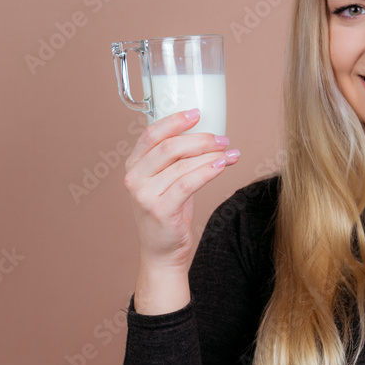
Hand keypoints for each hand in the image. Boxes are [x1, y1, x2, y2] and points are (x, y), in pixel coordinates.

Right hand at [123, 108, 238, 272]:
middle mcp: (134, 178)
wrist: (161, 252)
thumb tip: (206, 134)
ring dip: (211, 155)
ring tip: (230, 152)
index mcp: (133, 165)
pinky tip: (222, 164)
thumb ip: (175, 159)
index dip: (175, 120)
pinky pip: (189, 183)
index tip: (197, 112)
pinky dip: (208, 170)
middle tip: (223, 139)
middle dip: (201, 139)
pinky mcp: (160, 210)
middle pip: (169, 147)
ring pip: (182, 165)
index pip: (151, 134)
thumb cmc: (168, 212)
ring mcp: (145, 195)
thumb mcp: (166, 180)